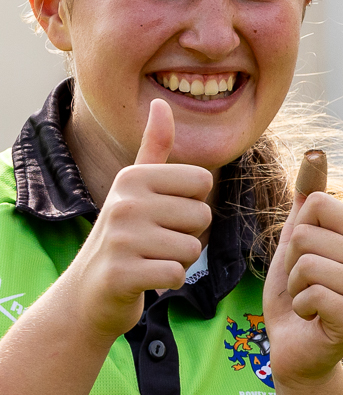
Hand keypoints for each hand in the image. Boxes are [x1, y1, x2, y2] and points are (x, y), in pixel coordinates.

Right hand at [59, 99, 211, 337]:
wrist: (89, 292)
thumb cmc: (124, 236)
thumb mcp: (135, 188)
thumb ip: (154, 148)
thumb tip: (162, 103)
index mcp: (132, 178)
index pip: (202, 182)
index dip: (191, 204)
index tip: (161, 215)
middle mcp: (124, 202)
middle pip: (201, 216)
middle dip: (186, 235)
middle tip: (153, 243)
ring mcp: (120, 238)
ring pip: (192, 247)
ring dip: (178, 260)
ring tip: (148, 259)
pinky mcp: (121, 274)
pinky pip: (178, 274)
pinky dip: (169, 282)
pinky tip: (145, 279)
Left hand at [263, 189, 342, 386]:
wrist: (296, 348)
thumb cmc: (297, 294)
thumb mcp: (296, 244)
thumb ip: (306, 204)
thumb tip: (315, 155)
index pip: (318, 202)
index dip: (297, 230)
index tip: (306, 256)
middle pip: (306, 233)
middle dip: (292, 263)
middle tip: (305, 285)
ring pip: (306, 264)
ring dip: (295, 288)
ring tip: (309, 302)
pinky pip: (311, 294)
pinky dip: (300, 308)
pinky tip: (313, 318)